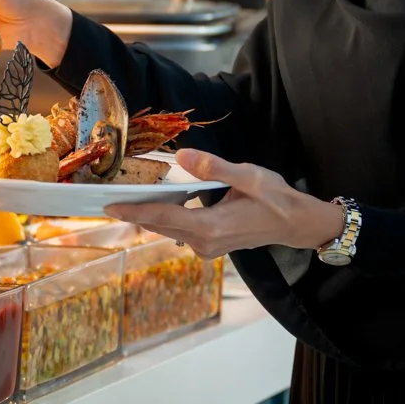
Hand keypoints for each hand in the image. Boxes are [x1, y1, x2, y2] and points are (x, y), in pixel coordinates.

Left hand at [104, 149, 344, 258]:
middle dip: (135, 210)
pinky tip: (161, 200)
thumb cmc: (276, 198)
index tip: (109, 205)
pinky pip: (179, 230)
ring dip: (150, 213)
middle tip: (108, 195)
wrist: (296, 224)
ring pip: (168, 228)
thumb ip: (214, 167)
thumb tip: (183, 156)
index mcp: (210, 226)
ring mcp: (206, 248)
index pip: (162, 216)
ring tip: (128, 195)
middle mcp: (204, 242)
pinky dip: (167, 217)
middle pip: (159, 224)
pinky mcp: (210, 246)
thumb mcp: (248, 176)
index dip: (134, 210)